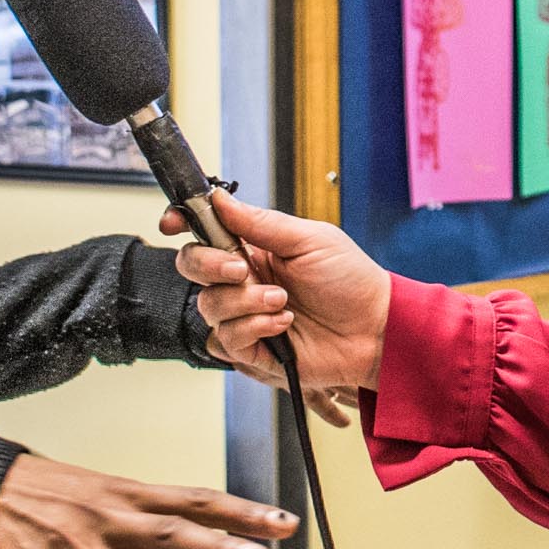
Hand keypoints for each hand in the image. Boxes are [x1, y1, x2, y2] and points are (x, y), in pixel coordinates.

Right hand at [0, 452, 297, 548]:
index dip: (240, 510)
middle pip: (172, 533)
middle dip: (216, 547)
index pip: (194, 499)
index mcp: (125, 494)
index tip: (282, 523)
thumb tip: (187, 525)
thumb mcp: (96, 488)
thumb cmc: (40, 490)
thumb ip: (138, 510)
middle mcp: (107, 520)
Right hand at [162, 189, 389, 395]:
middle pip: (192, 267)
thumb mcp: (309, 240)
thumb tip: (219, 198)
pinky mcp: (254, 350)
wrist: (376, 330)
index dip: (182, 224)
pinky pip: (227, 340)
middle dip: (209, 265)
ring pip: (207, 306)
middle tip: (243, 268)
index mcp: (253, 248)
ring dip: (244, 302)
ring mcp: (246, 315)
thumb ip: (259, 222)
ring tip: (282, 303)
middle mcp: (243, 280)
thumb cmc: (351, 281)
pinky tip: (283, 326)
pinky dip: (253, 329)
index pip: (204, 232)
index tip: (173, 223)